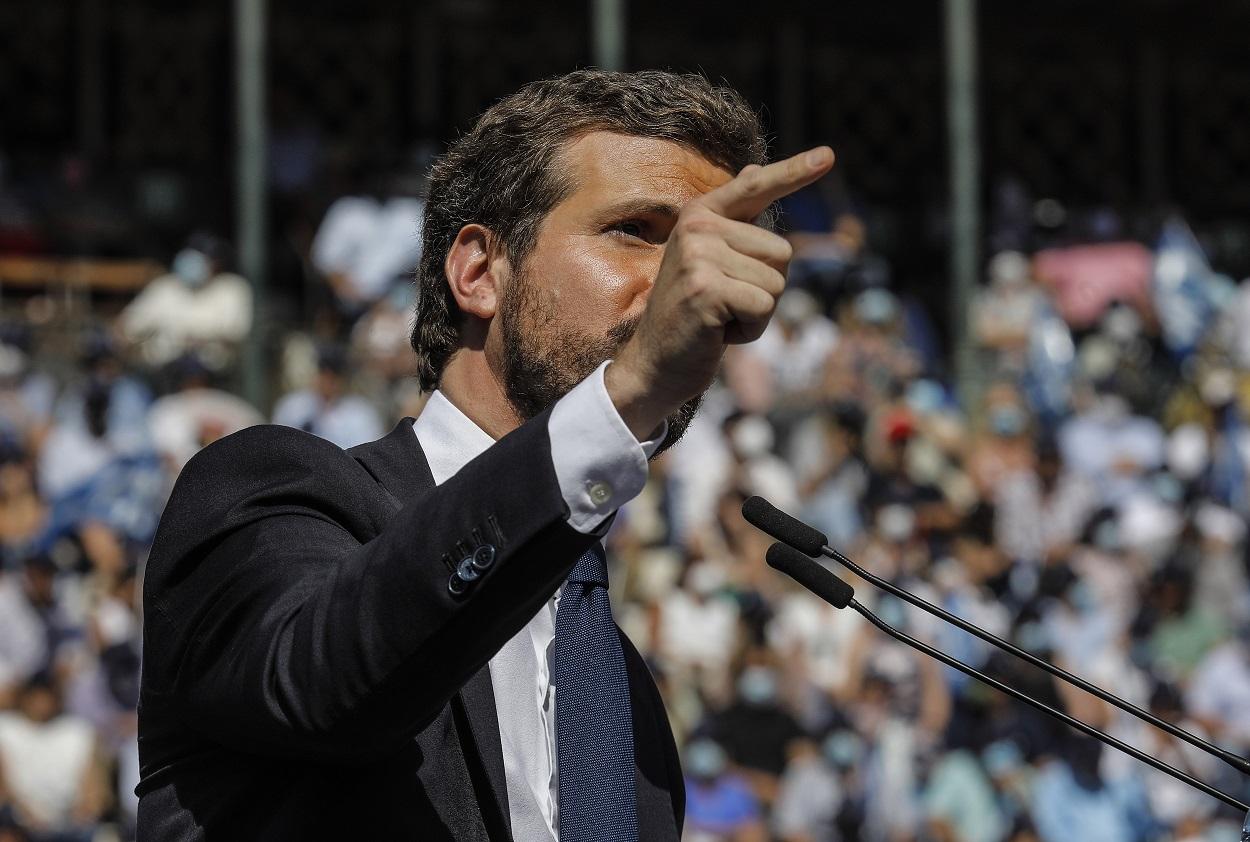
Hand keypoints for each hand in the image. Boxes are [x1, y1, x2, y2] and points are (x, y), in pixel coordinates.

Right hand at [607, 146, 834, 437]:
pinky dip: (751, 331)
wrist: (654, 364)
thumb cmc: (691, 313)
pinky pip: (764, 307)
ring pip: (777, 283)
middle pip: (783, 253)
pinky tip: (718, 333)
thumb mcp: (711, 259)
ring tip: (720, 318)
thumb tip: (753, 172)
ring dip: (758, 313)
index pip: (757, 188)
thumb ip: (734, 219)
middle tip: (724, 304)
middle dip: (765, 289)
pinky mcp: (706, 289)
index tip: (829, 155)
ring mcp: (698, 256)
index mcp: (700, 214)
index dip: (795, 172)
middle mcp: (697, 226)